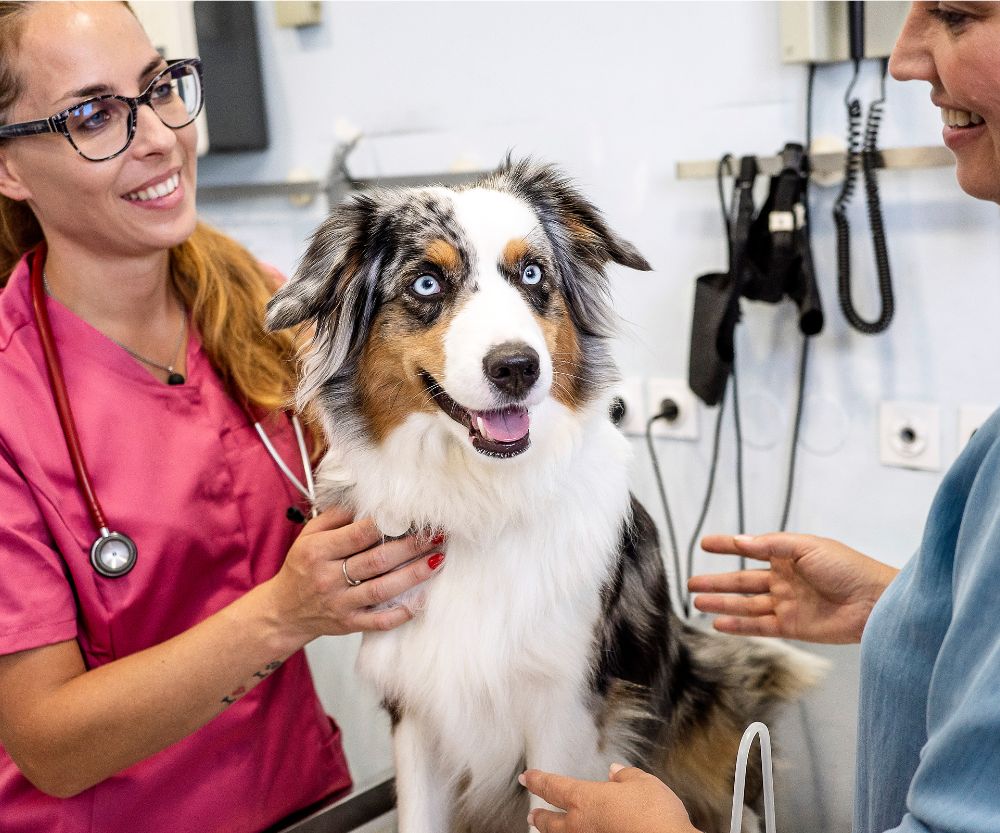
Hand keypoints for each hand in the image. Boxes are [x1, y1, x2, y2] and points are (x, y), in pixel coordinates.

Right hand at [265, 504, 445, 643]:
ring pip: (382, 589)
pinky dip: (402, 612)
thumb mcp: (309, 535)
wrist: (284, 611)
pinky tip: (423, 599)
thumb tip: (369, 499)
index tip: (414, 514)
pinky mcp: (349, 624)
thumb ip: (336, 516)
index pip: (359, 534)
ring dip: (413, 574)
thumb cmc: (303, 566)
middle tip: (436, 534)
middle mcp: (328, 577)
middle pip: (377, 560)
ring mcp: (340, 603)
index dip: (389, 523)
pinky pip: (379, 621)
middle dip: (410, 546)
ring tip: (437, 559)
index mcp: (318, 551)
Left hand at [521, 764, 699, 832]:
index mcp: (586, 799)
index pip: (553, 787)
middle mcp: (582, 824)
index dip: (538, 780)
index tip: (527, 777)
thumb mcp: (643, 783)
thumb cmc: (656, 815)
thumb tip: (616, 772)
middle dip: (540, 816)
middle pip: (551, 822)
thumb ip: (626, 776)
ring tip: (547, 830)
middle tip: (532, 814)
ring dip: (554, 832)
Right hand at [691, 533, 898, 643]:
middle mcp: (784, 580)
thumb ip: (772, 545)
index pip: (751, 549)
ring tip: (697, 603)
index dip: (728, 546)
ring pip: (746, 604)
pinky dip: (739, 625)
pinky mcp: (793, 627)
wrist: (875, 602)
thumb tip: (741, 541)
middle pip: (743, 581)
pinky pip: (760, 626)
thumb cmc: (847, 568)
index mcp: (788, 556)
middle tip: (691, 583)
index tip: (705, 544)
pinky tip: (719, 624)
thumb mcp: (808, 547)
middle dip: (717, 582)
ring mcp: (787, 604)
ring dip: (722, 604)